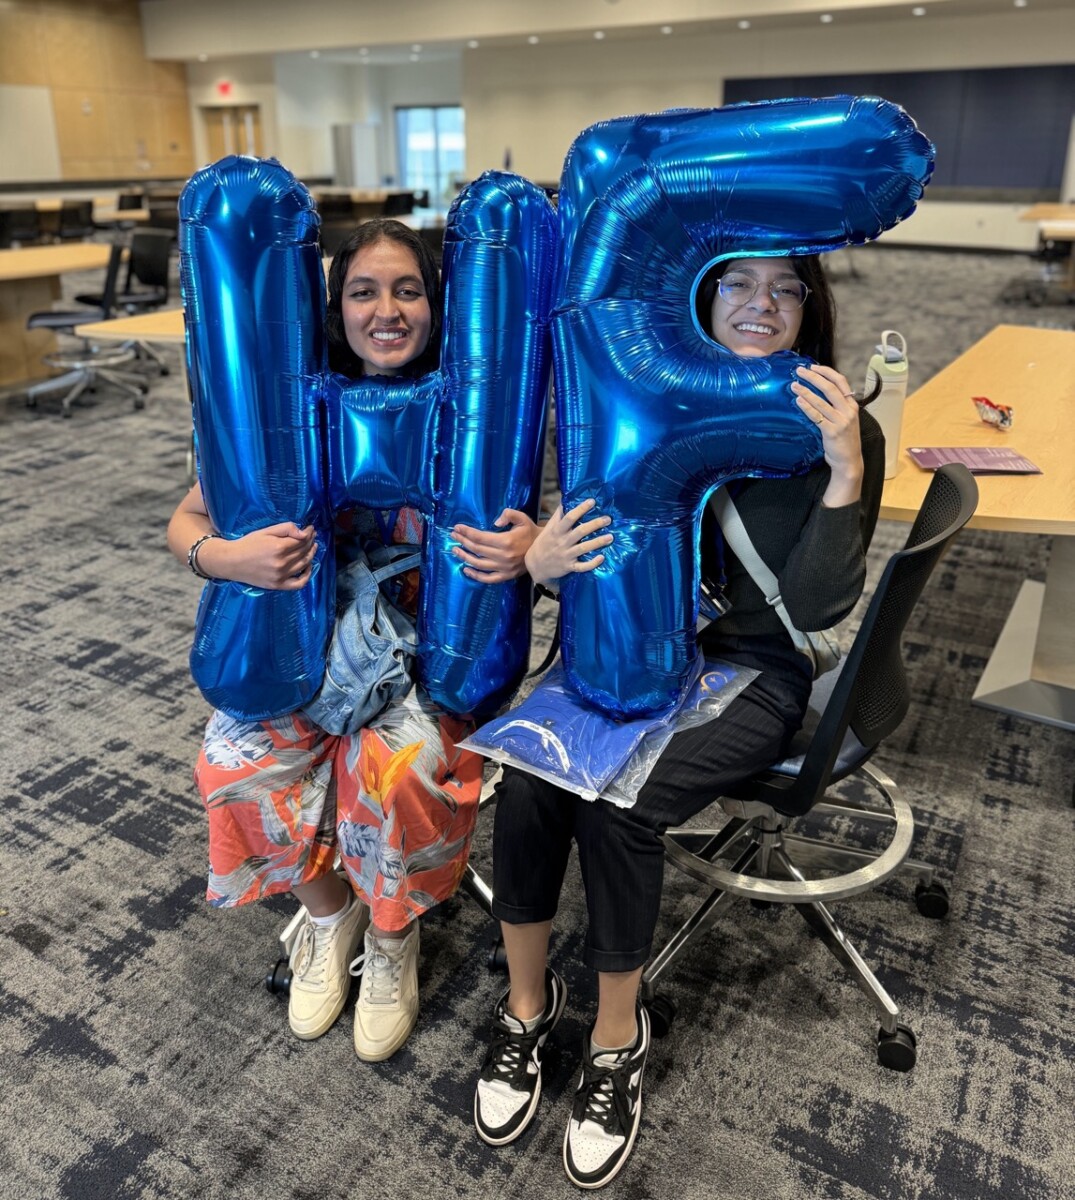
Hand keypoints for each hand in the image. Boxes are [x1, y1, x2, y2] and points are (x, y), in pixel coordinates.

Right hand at [197, 522, 317, 589]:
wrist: (231, 562)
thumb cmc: (248, 544)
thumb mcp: (266, 531)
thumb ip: (286, 529)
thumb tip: (304, 533)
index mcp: (278, 548)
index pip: (302, 540)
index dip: (309, 533)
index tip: (311, 529)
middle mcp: (281, 563)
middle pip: (304, 551)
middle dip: (311, 542)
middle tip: (312, 536)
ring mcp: (280, 576)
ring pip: (304, 564)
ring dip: (311, 555)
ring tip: (312, 547)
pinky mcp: (278, 585)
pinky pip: (299, 583)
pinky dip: (307, 575)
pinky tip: (308, 566)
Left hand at [451, 508, 539, 582]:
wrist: (543, 550)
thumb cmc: (530, 533)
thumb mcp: (522, 518)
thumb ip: (509, 514)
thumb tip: (495, 522)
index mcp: (506, 541)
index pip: (480, 537)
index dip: (466, 532)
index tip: (457, 528)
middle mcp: (503, 556)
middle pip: (477, 549)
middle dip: (463, 541)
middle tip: (453, 536)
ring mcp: (504, 568)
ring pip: (479, 564)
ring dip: (464, 557)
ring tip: (455, 550)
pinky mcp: (506, 576)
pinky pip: (488, 578)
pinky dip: (475, 575)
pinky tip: (466, 569)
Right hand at [523, 499, 612, 586]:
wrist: (535, 565)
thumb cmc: (544, 543)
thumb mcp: (548, 528)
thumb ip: (558, 515)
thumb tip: (566, 500)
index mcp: (557, 531)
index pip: (569, 517)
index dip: (581, 509)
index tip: (592, 502)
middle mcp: (562, 542)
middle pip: (580, 531)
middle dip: (595, 524)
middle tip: (608, 519)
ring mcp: (566, 555)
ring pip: (583, 548)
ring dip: (597, 542)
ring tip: (611, 537)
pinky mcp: (569, 567)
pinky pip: (581, 566)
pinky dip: (592, 563)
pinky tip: (602, 558)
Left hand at [792, 364, 864, 505]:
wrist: (849, 460)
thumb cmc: (844, 439)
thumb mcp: (845, 418)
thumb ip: (837, 405)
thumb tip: (819, 390)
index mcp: (852, 405)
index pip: (841, 381)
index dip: (826, 372)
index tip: (813, 367)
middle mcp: (848, 410)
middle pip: (830, 388)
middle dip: (813, 377)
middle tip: (799, 371)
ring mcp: (840, 421)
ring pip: (821, 401)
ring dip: (806, 391)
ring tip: (794, 385)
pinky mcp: (831, 432)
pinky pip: (817, 416)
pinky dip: (807, 407)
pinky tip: (798, 401)